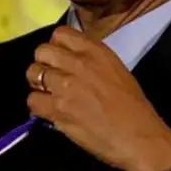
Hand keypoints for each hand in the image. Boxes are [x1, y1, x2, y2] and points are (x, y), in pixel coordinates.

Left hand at [25, 26, 170, 170]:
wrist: (138, 137)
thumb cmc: (133, 106)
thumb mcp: (115, 69)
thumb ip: (91, 61)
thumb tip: (69, 61)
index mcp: (95, 51)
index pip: (60, 33)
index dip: (56, 47)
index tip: (60, 59)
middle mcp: (77, 63)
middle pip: (41, 51)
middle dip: (43, 64)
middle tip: (51, 79)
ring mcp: (65, 86)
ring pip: (33, 74)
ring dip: (38, 85)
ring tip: (49, 96)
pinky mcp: (57, 109)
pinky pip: (32, 100)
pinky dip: (38, 106)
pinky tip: (50, 112)